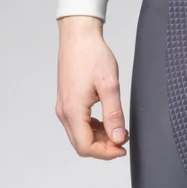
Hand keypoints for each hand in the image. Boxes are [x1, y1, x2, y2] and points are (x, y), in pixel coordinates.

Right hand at [56, 17, 128, 159]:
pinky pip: (78, 122)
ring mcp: (64, 106)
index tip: (123, 148)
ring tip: (118, 129)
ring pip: (79, 134)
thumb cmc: (92, 55)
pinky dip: (93, 127)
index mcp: (73, 110)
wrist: (79, 35)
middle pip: (81, 144)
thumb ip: (114, 114)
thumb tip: (117, 138)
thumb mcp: (109, 84)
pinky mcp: (67, 100)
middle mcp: (64, 112)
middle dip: (103, 147)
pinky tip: (107, 120)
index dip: (106, 153)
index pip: (86, 147)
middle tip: (122, 140)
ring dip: (99, 137)